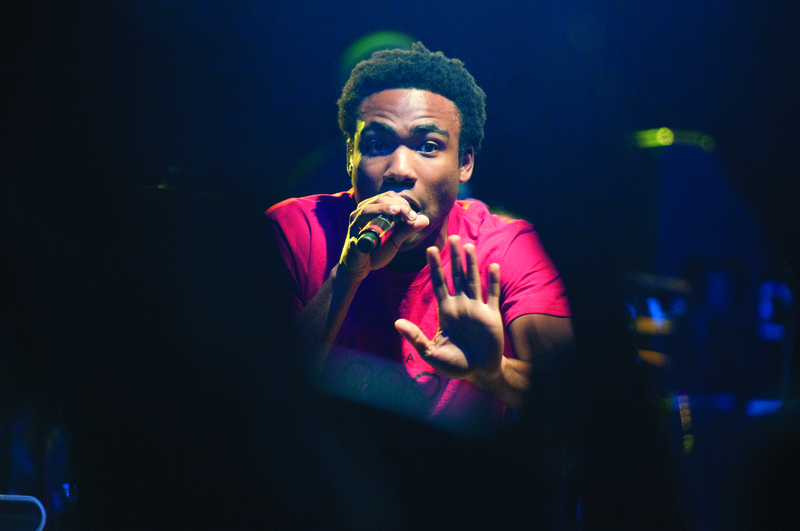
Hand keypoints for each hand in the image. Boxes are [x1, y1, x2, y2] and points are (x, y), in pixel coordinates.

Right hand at [338, 192, 428, 280]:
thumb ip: (408, 229)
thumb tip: (425, 219)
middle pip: (380, 198)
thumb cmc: (376, 252)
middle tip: (411, 217)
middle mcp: (362, 213)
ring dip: (385, 208)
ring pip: (368, 208)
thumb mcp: (395, 240)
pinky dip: (370, 223)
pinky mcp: (352, 238)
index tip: (413, 216)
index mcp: (372, 210)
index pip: (389, 197)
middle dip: (398, 205)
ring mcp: (355, 225)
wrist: (359, 269)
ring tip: (399, 211)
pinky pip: (359, 226)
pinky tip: (379, 228)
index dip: (403, 203)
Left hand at [395, 235, 504, 383]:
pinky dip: (493, 280)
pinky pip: (492, 294)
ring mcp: (476, 308)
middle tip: (452, 237)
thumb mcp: (430, 352)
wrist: (479, 372)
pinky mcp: (491, 315)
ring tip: (468, 246)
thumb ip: (415, 337)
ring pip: (474, 280)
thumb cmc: (454, 364)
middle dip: (454, 257)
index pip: (439, 283)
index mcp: (446, 311)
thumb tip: (397, 323)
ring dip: (471, 263)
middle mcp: (461, 305)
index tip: (430, 249)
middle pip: (457, 275)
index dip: (435, 266)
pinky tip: (492, 266)